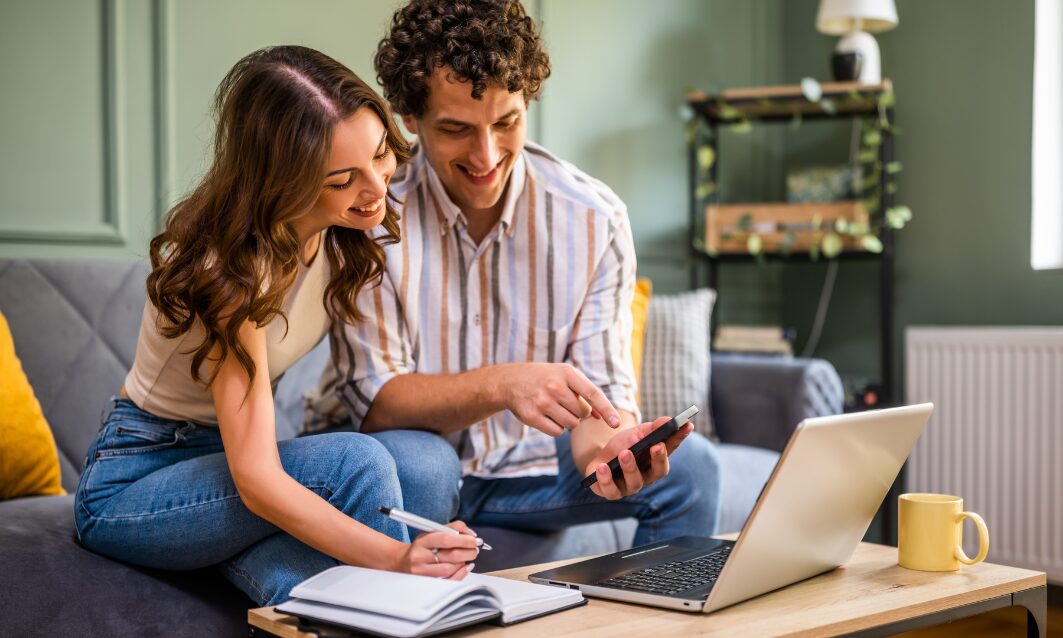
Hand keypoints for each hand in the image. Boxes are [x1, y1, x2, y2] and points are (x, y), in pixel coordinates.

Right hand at [397, 521, 479, 578]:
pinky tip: (464, 567)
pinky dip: (460, 574)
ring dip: (464, 562)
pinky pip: (448, 581)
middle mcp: (420, 557)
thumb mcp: (432, 531)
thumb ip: (453, 528)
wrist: (401, 561)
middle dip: (468, 552)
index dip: (463, 540)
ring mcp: (422, 572)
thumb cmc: (421, 546)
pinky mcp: (426, 582)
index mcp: (422, 541)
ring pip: (450, 569)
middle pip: (450, 556)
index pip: (445, 539)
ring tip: (467, 557)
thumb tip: (470, 533)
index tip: (474, 540)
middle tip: (475, 549)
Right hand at [497, 363, 620, 435]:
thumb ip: (585, 393)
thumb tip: (603, 417)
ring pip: (571, 424)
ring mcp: (542, 402)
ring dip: (568, 421)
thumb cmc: (545, 378)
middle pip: (582, 413)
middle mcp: (554, 387)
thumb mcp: (564, 376)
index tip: (617, 423)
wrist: (510, 381)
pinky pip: (557, 432)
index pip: (592, 393)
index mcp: (566, 373)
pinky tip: (546, 415)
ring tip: (555, 408)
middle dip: (578, 412)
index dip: (607, 409)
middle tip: (564, 402)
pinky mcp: (531, 417)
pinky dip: (556, 428)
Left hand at [584, 417, 692, 499]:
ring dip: (630, 467)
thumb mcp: (636, 433)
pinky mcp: (611, 492)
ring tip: (624, 453)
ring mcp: (630, 486)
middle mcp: (647, 476)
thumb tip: (668, 420)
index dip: (680, 438)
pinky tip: (603, 467)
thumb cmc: (622, 446)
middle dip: (658, 458)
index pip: (671, 449)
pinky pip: (611, 490)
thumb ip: (652, 428)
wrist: (599, 457)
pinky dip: (606, 479)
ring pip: (635, 482)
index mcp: (656, 460)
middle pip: (658, 471)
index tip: (687, 425)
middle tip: (656, 446)